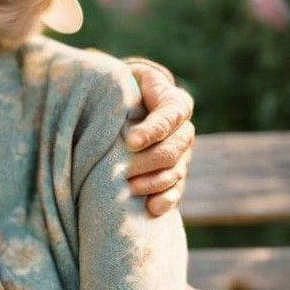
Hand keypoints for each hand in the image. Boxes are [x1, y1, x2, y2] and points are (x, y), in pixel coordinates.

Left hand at [124, 59, 194, 216]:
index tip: (130, 141)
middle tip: (124, 170)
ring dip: (154, 182)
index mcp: (173, 102)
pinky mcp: (175, 173)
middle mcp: (183, 129)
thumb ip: (121, 85)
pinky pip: (176, 189)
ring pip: (176, 171)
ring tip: (130, 187)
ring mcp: (182, 153)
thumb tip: (106, 98)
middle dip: (148, 161)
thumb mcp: (120, 81)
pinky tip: (152, 208)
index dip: (152, 130)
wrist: (122, 107)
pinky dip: (166, 199)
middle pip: (173, 148)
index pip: (169, 116)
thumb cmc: (118, 90)